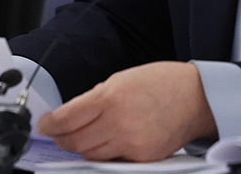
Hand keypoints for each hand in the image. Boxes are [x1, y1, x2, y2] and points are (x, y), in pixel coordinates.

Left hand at [36, 62, 215, 160]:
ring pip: (91, 155)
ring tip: (81, 137)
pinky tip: (105, 142)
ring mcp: (131, 144)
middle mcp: (119, 124)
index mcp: (110, 99)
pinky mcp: (142, 159)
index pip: (67, 119)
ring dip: (82, 147)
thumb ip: (96, 98)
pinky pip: (113, 161)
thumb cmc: (161, 82)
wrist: (195, 97)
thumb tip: (72, 114)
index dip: (50, 124)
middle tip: (58, 133)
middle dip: (63, 138)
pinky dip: (105, 153)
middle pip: (76, 142)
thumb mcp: (121, 79)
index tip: (44, 125)